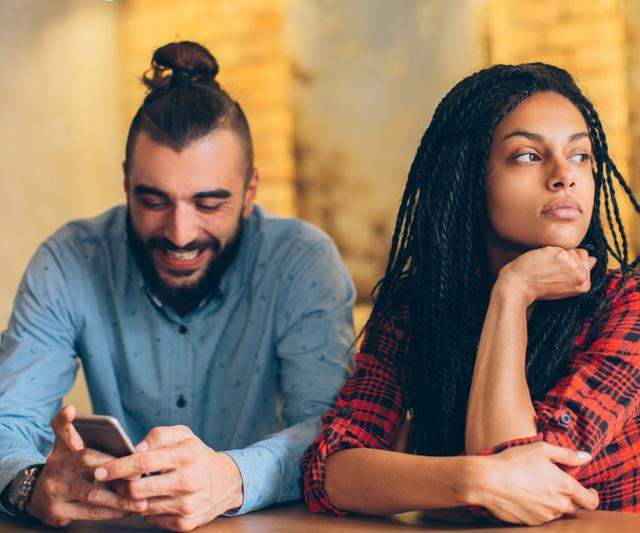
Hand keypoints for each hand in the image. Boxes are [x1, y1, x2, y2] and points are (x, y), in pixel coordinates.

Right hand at [27, 405, 143, 526]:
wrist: (37, 496)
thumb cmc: (65, 465)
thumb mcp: (66, 445)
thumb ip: (73, 428)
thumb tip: (71, 409)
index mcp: (63, 448)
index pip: (63, 431)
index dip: (67, 420)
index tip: (73, 411)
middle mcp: (57, 467)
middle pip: (89, 462)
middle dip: (116, 467)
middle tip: (139, 473)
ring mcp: (56, 490)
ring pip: (92, 493)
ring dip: (119, 498)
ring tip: (140, 502)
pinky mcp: (57, 511)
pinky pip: (89, 512)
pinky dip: (111, 512)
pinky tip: (127, 511)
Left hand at [95, 425, 242, 531]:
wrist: (226, 482)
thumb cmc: (197, 456)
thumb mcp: (184, 435)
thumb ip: (159, 435)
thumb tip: (136, 448)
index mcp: (187, 456)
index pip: (143, 463)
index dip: (118, 467)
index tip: (100, 470)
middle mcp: (188, 481)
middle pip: (137, 490)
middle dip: (120, 486)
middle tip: (115, 482)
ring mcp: (187, 505)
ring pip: (142, 506)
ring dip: (132, 499)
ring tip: (132, 488)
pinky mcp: (185, 523)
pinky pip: (152, 519)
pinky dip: (147, 509)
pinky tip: (152, 498)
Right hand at [478, 442, 598, 525]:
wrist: (488, 481)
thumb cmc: (514, 461)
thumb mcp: (541, 449)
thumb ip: (567, 455)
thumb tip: (587, 457)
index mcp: (565, 486)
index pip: (591, 500)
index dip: (592, 496)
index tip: (589, 491)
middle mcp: (559, 504)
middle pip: (575, 508)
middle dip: (569, 498)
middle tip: (555, 485)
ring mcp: (546, 515)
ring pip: (557, 512)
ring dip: (553, 503)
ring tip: (536, 488)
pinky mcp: (532, 522)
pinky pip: (542, 517)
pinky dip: (539, 508)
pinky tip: (526, 496)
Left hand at [498, 246, 596, 304]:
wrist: (518, 288)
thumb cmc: (537, 288)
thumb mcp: (563, 285)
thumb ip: (578, 273)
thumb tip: (593, 260)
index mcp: (584, 284)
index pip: (585, 261)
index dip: (569, 263)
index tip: (557, 273)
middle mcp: (581, 275)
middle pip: (579, 252)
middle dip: (565, 257)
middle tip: (549, 271)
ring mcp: (572, 264)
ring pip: (568, 247)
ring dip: (555, 254)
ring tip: (544, 267)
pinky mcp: (560, 255)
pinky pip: (556, 244)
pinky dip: (545, 251)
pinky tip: (539, 262)